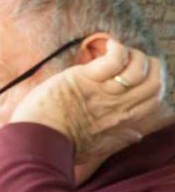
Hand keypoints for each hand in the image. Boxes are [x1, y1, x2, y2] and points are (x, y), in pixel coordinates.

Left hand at [14, 39, 170, 168]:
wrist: (36, 142)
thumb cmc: (61, 145)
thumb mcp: (98, 147)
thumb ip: (119, 139)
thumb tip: (138, 135)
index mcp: (124, 121)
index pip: (156, 97)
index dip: (153, 81)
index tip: (138, 75)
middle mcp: (120, 106)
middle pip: (155, 81)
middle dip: (149, 65)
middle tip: (129, 60)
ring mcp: (105, 91)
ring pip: (141, 67)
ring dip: (134, 55)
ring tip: (115, 53)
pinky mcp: (86, 78)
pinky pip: (116, 59)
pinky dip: (117, 48)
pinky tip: (109, 45)